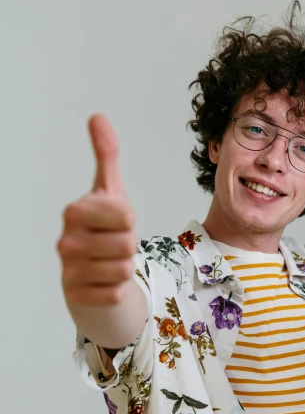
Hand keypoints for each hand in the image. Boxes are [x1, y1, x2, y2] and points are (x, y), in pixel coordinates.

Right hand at [56, 114, 137, 306]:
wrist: (89, 273)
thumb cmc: (103, 228)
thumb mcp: (109, 191)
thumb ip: (106, 155)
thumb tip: (98, 116)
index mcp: (74, 211)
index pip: (126, 215)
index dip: (128, 221)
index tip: (115, 221)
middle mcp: (66, 241)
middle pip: (128, 244)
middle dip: (129, 245)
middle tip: (113, 244)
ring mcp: (68, 271)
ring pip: (125, 269)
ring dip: (125, 267)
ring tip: (109, 262)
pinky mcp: (76, 297)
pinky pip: (117, 293)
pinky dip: (118, 289)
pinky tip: (103, 282)